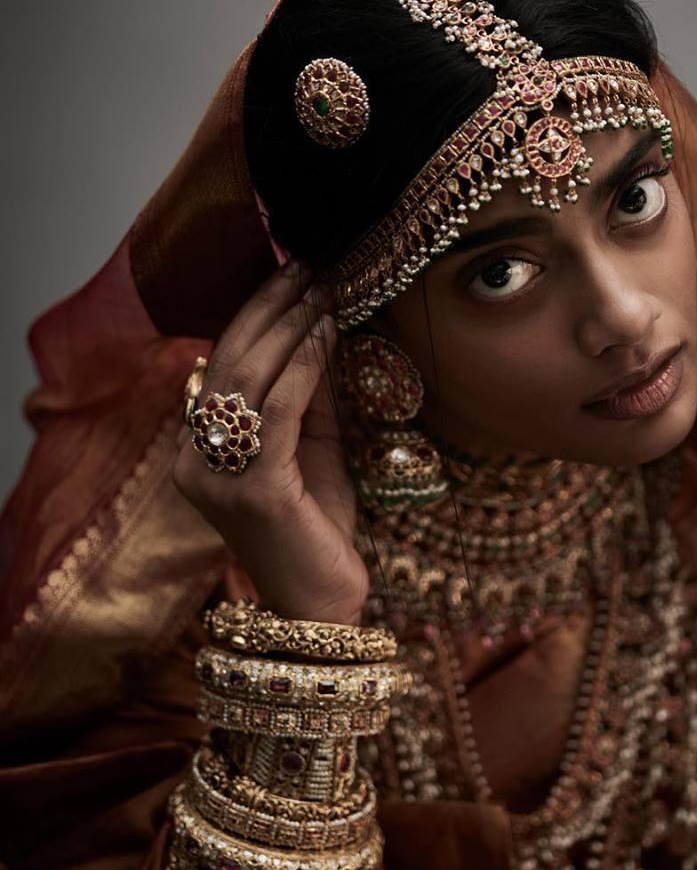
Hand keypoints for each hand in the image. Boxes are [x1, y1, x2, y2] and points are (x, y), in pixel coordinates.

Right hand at [172, 259, 365, 624]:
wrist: (322, 603)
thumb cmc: (317, 526)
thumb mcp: (310, 449)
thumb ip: (305, 398)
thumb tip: (319, 330)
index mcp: (200, 450)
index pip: (223, 366)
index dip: (256, 316)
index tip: (291, 274)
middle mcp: (195, 460)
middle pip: (230, 363)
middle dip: (271, 308)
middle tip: (307, 266)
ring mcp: (216, 477)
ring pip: (249, 378)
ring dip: (290, 326)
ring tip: (321, 289)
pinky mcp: (250, 490)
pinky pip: (278, 409)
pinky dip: (305, 364)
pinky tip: (328, 333)